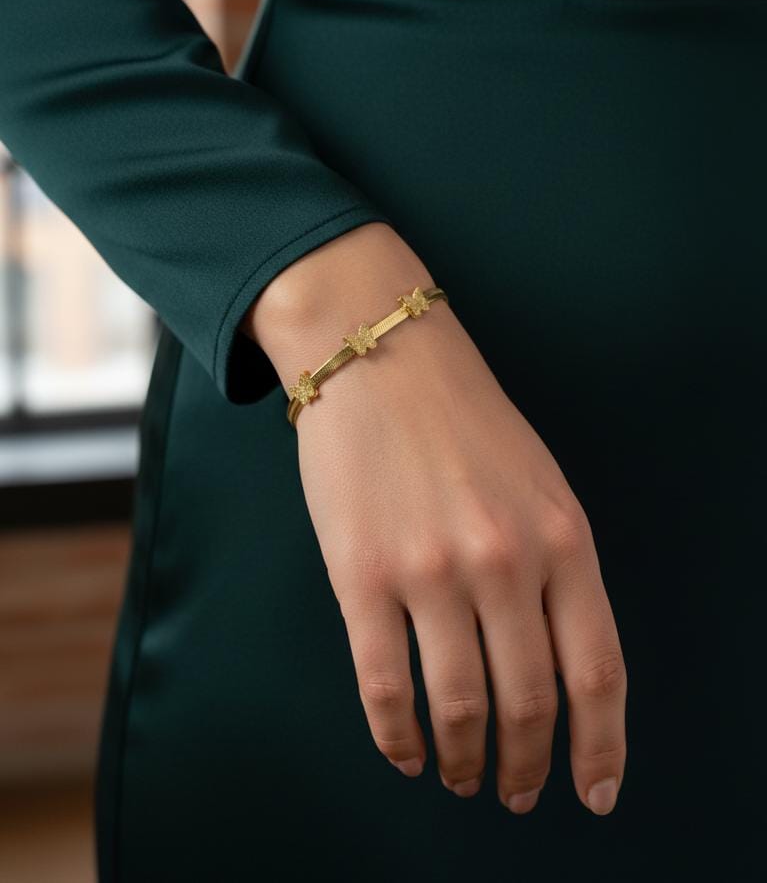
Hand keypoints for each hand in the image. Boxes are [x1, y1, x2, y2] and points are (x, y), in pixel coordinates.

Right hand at [243, 222, 626, 814]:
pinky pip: (384, 684)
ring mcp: (431, 572)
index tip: (594, 792)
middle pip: (530, 701)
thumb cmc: (462, 419)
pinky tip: (403, 752)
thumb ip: (557, 567)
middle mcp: (505, 561)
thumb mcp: (542, 484)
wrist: (379, 357)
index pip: (597, 671)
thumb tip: (553, 660)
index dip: (601, 747)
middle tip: (517, 792)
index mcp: (563, 538)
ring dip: (461, 759)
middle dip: (526, 766)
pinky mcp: (362, 576)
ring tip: (459, 777)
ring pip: (458, 705)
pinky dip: (396, 735)